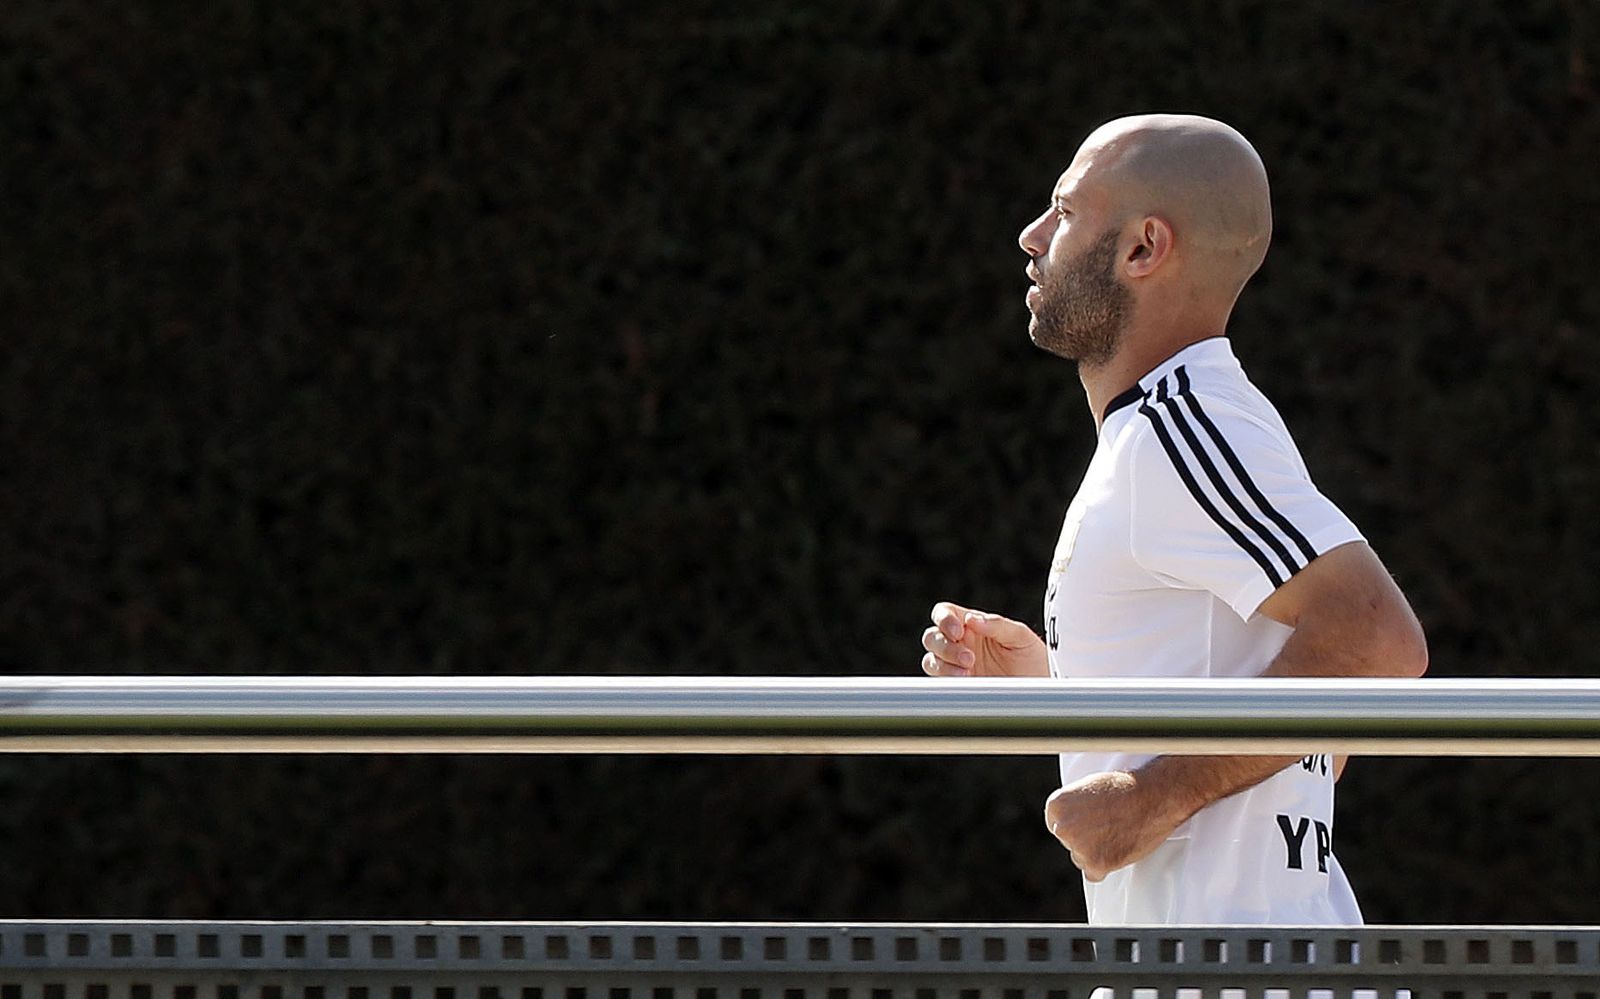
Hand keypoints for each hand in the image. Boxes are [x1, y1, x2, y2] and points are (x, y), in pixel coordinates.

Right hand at [920, 602, 1048, 677]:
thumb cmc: (1033, 660)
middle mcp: (960, 644)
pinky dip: (947, 680)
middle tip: (969, 658)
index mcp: (972, 625)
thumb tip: (972, 619)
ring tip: (968, 673)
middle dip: (946, 646)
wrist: (1041, 690)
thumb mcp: (1021, 637)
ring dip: (944, 665)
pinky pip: (939, 681)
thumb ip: (997, 624)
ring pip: (931, 660)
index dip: (944, 619)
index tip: (958, 631)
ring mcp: (956, 666)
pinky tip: (966, 682)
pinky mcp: (958, 687)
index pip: (945, 613)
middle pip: (932, 637)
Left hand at [1043, 770, 1185, 881]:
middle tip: (1109, 828)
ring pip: (1081, 860)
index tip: (1092, 823)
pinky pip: (1094, 874)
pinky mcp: (1095, 863)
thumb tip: (1067, 823)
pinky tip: (1119, 849)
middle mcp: (1062, 827)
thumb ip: (1072, 808)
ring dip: (1096, 854)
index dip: (1077, 825)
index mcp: (1056, 805)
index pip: (1057, 826)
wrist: (1152, 797)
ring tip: (1117, 834)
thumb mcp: (1087, 788)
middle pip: (1069, 844)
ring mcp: (1078, 846)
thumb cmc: (1124, 789)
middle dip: (1086, 840)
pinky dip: (1106, 867)